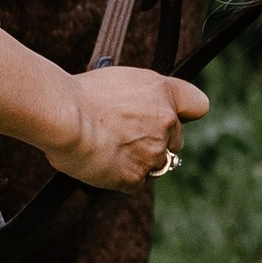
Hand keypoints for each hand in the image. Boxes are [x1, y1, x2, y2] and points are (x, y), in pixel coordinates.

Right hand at [40, 64, 209, 194]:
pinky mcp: (136, 178)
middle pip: (175, 141)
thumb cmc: (79, 93)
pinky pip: (133, 182)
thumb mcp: (118, 80)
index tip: (170, 115)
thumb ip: (140, 97)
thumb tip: (138, 110)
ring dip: (138, 161)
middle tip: (127, 137)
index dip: (184, 113)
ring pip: (155, 164)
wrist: (63, 115)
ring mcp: (154, 153)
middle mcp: (166, 122)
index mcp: (163, 92)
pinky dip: (118, 177)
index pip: (198, 105)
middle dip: (156, 141)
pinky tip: (99, 163)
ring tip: (106, 148)